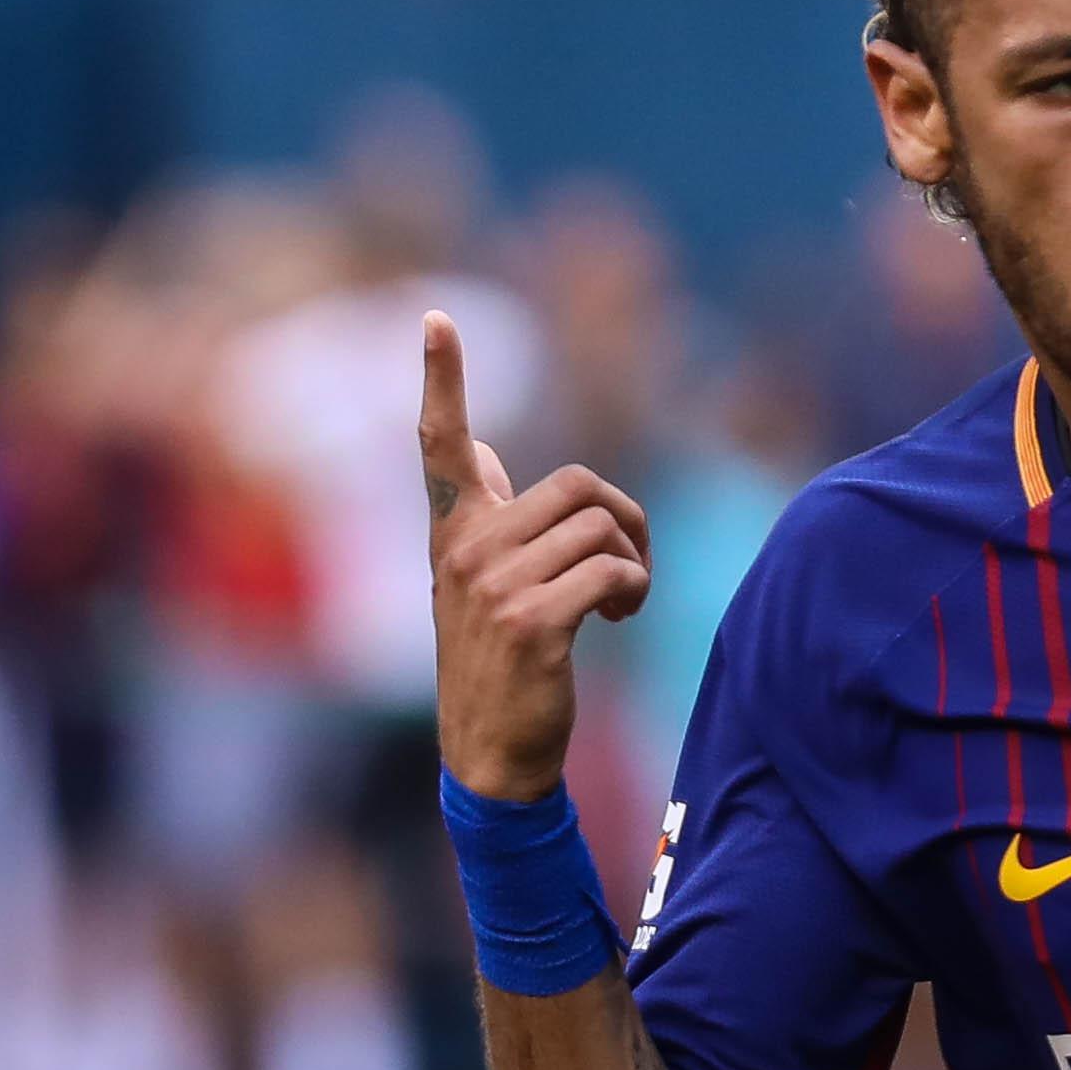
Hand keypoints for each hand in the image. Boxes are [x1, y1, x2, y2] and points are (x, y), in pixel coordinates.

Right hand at [423, 311, 651, 801]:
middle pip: (580, 485)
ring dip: (635, 562)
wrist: (490, 751)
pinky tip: (620, 618)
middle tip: (629, 561)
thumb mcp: (480, 583)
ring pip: (603, 527)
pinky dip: (634, 590)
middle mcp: (465, 548)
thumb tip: (482, 449)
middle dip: (626, 519)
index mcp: (455, 531)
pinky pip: (611, 570)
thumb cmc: (499, 662)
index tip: (435, 318)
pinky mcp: (530, 621)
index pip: (440, 441)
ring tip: (622, 599)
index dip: (441, 378)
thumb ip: (483, 514)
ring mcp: (493, 584)